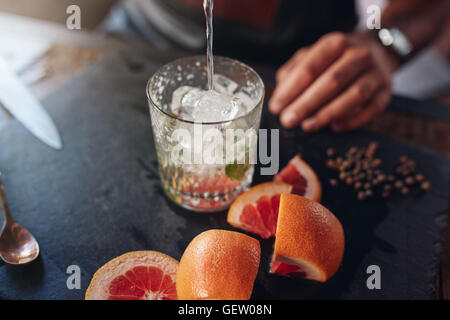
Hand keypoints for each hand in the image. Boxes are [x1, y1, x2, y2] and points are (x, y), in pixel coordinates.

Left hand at [269, 31, 398, 130]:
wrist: (375, 51)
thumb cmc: (333, 60)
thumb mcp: (311, 56)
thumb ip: (293, 73)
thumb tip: (280, 96)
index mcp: (335, 43)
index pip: (310, 67)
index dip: (291, 89)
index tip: (276, 107)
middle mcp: (358, 54)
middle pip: (331, 81)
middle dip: (306, 104)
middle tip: (288, 121)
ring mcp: (376, 73)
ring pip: (354, 95)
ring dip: (328, 113)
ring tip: (307, 126)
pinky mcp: (386, 91)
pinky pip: (372, 108)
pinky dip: (353, 120)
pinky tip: (335, 127)